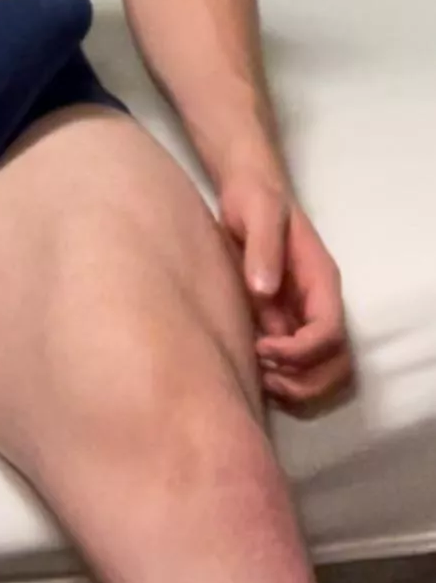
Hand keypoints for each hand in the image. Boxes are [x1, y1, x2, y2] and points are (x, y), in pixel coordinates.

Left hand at [218, 170, 353, 412]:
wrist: (246, 195)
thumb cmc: (255, 200)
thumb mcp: (258, 212)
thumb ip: (263, 247)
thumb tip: (264, 291)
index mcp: (321, 281)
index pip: (330, 333)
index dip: (301, 352)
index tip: (263, 348)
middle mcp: (318, 305)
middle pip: (336, 364)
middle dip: (303, 380)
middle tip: (263, 373)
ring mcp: (303, 317)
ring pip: (321, 373)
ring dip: (295, 387)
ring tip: (257, 377)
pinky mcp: (283, 324)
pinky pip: (296, 367)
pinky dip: (280, 380)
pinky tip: (248, 370)